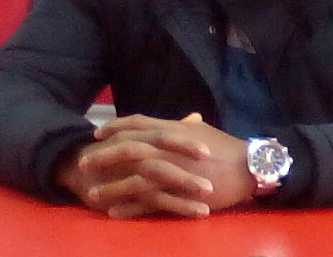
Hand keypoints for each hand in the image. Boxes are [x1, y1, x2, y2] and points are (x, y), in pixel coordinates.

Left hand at [57, 113, 254, 218]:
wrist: (248, 168)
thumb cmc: (228, 149)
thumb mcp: (204, 133)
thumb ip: (188, 127)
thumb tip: (183, 121)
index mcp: (174, 130)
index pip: (138, 124)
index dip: (116, 127)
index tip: (98, 133)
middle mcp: (169, 149)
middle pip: (128, 149)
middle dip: (103, 155)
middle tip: (84, 162)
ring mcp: (173, 172)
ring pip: (133, 178)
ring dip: (110, 186)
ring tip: (92, 193)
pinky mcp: (179, 194)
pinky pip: (147, 202)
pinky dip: (128, 207)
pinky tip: (114, 212)